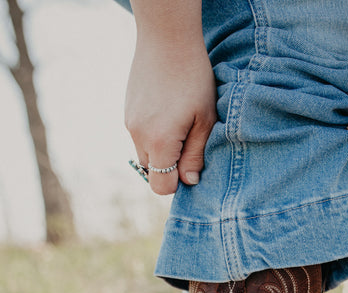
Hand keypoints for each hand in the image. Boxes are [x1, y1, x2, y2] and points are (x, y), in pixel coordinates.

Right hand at [125, 35, 216, 194]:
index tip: (191, 164)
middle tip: (189, 141)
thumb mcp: (205, 120)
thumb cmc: (193, 78)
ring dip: (162, 150)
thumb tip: (189, 181)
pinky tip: (167, 111)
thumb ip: (196, 155)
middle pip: (152, 173)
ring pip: (146, 154)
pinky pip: (140, 137)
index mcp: (159, 142)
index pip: (161, 186)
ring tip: (179, 123)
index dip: (178, 183)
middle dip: (170, 167)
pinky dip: (153, 134)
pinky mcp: (127, 112)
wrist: (166, 38)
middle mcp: (138, 136)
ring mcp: (129, 123)